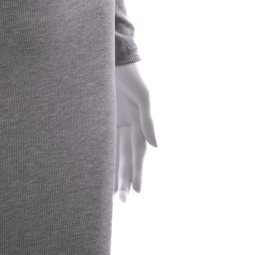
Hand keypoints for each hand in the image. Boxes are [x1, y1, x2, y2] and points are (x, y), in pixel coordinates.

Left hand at [114, 62, 156, 201]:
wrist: (113, 53)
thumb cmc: (131, 72)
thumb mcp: (143, 95)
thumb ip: (148, 120)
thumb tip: (157, 147)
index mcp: (139, 121)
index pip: (137, 152)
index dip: (136, 171)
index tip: (136, 191)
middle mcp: (127, 124)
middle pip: (125, 157)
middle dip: (124, 178)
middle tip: (121, 201)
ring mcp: (113, 120)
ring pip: (113, 152)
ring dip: (113, 173)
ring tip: (111, 195)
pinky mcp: (100, 115)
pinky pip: (101, 140)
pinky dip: (101, 156)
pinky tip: (98, 171)